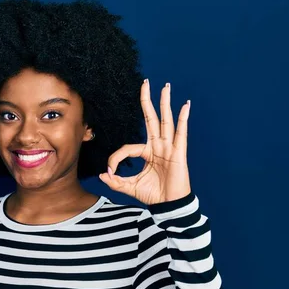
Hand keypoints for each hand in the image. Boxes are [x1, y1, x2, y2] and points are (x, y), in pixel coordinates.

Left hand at [99, 80, 191, 205]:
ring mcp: (169, 147)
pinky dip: (183, 119)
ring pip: (166, 121)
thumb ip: (115, 181)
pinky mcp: (178, 153)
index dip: (115, 159)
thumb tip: (102, 175)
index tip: (110, 172)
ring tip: (166, 87)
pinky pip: (181, 133)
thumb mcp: (129, 187)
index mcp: (147, 153)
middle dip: (147, 101)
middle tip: (145, 82)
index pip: (127, 148)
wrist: (169, 206)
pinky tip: (185, 106)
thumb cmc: (153, 195)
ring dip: (165, 103)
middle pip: (151, 118)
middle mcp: (158, 146)